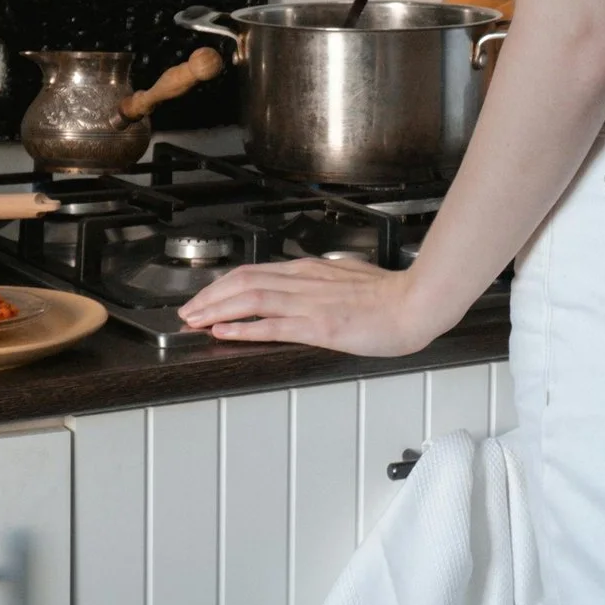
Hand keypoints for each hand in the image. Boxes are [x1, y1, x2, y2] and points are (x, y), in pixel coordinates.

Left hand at [178, 258, 455, 356]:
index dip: (222, 285)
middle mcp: (304, 281)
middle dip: (208, 296)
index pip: (253, 272)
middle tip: (188, 312)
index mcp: (310, 271)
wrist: (417, 303)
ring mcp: (309, 303)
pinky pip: (271, 325)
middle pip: (242, 281)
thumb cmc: (391, 295)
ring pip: (250, 298)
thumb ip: (324, 280)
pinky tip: (224, 333)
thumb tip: (310, 282)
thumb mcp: (350, 277)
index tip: (205, 297)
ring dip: (216, 310)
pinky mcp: (318, 326)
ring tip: (194, 321)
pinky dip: (242, 328)